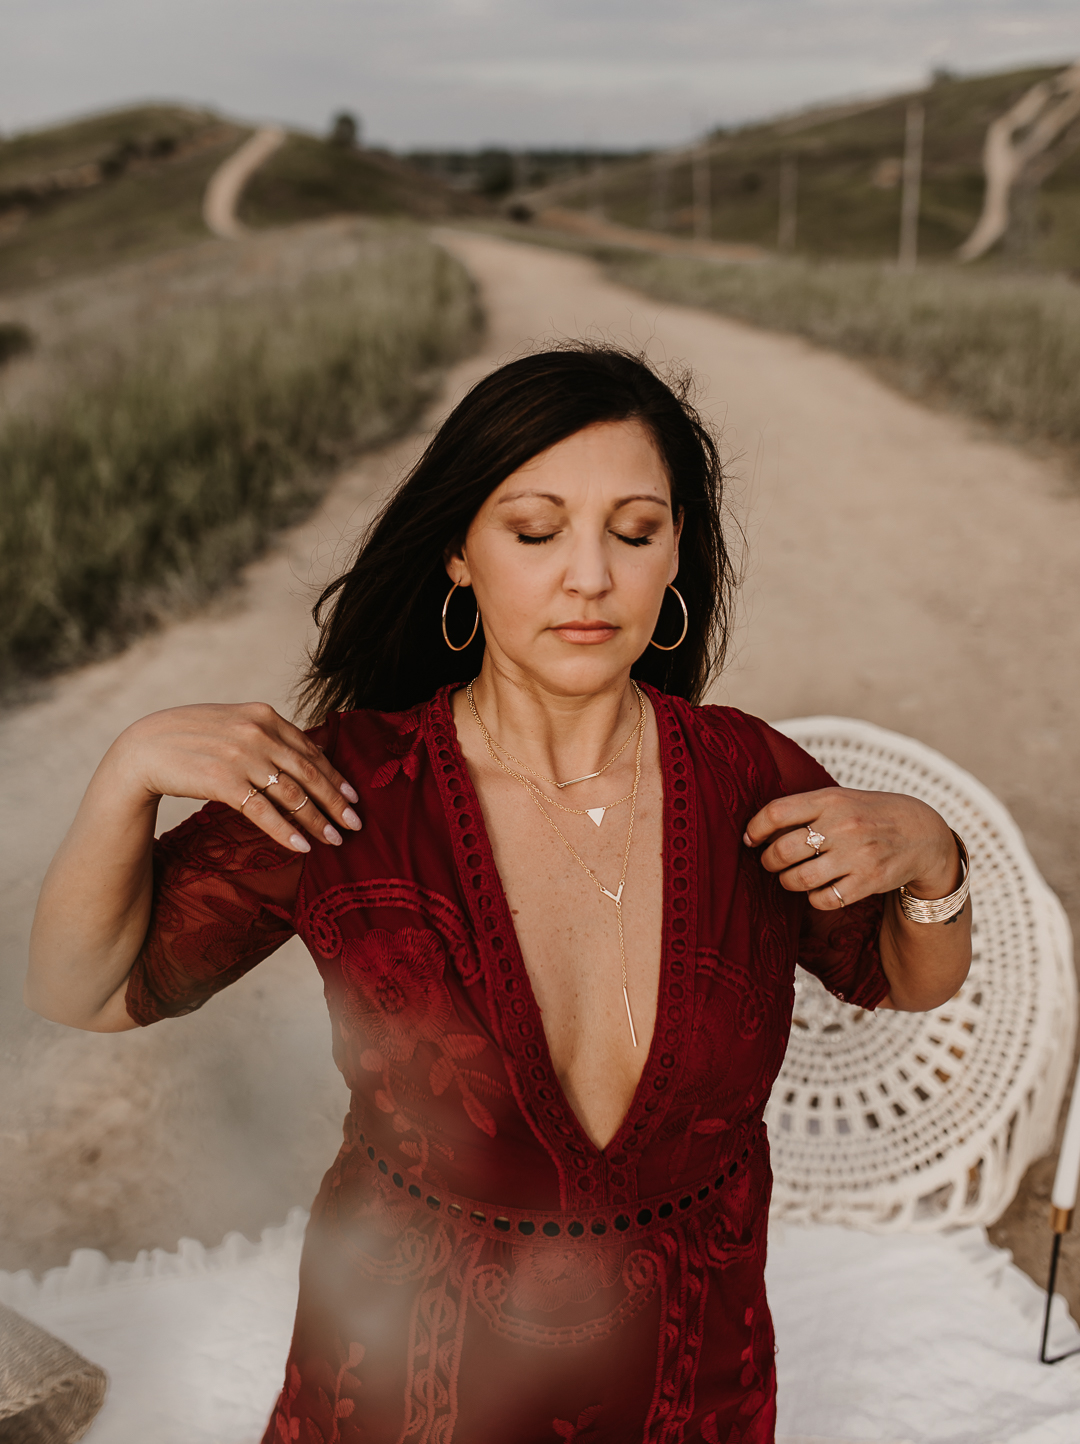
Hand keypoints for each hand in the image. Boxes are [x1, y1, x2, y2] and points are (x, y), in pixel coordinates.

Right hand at [109, 702, 360, 852]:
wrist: (144, 748)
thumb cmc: (191, 738)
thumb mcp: (233, 724)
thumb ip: (265, 735)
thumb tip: (302, 758)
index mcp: (264, 716)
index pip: (310, 751)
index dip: (335, 776)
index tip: (353, 797)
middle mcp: (258, 732)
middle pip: (308, 774)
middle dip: (336, 802)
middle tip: (357, 824)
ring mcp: (241, 756)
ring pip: (292, 795)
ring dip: (318, 820)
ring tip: (335, 840)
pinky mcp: (223, 781)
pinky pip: (264, 812)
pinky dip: (287, 831)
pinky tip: (302, 847)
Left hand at [743, 787, 958, 911]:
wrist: (921, 833)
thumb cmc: (869, 815)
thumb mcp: (840, 799)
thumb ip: (806, 809)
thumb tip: (759, 829)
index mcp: (830, 800)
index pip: (777, 812)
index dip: (755, 828)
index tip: (750, 838)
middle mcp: (843, 825)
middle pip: (783, 850)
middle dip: (768, 861)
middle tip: (770, 862)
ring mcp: (857, 855)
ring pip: (800, 878)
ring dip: (787, 882)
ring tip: (790, 877)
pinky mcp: (868, 881)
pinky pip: (825, 899)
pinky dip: (814, 898)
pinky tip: (817, 890)